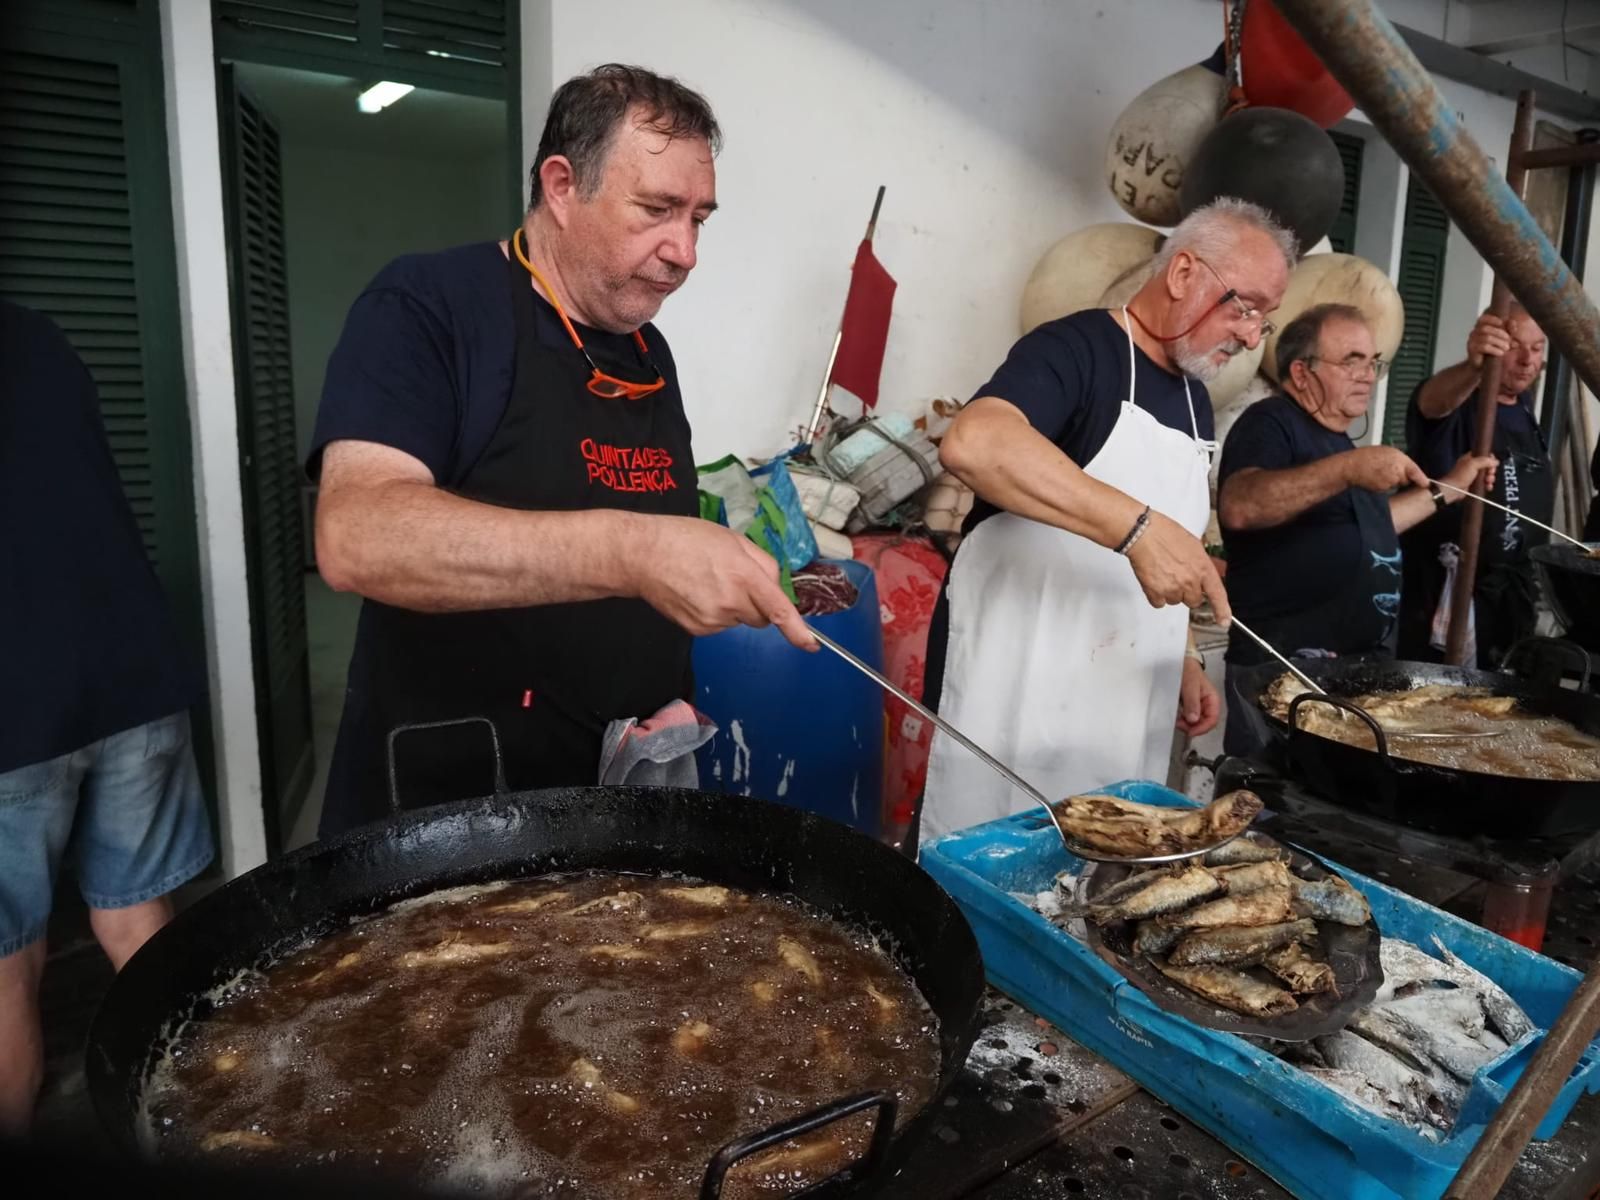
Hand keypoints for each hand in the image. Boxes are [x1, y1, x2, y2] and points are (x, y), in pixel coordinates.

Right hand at [634, 517, 815, 649]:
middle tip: (735, 579)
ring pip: (739, 620)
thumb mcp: (733, 539)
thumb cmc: (687, 539)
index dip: (797, 631)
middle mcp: (730, 602)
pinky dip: (716, 613)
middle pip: (762, 617)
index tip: (811, 645)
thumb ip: (762, 563)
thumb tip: (775, 586)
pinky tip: (697, 594)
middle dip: (757, 603)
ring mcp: (712, 620)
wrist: (642, 555)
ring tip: (709, 582)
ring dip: (734, 606)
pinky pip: (720, 625)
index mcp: (743, 576)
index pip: (778, 610)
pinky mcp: (697, 629)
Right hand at [1124, 510, 1231, 622]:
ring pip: (1175, 601)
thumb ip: (1200, 564)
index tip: (1224, 621)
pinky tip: (1154, 579)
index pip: (1217, 594)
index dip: (1222, 610)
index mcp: (1203, 568)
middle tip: (1177, 576)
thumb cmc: (1165, 533)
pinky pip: (1159, 603)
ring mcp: (1173, 588)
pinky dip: (1155, 595)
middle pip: (1193, 601)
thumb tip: (1201, 576)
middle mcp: (1190, 581)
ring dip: (1169, 592)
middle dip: (1187, 592)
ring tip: (1162, 572)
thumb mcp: (1193, 546)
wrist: (1144, 533)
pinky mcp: (1156, 592)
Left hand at [1176, 657, 1220, 736]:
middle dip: (1192, 727)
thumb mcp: (1190, 685)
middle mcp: (1208, 704)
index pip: (1213, 720)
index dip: (1202, 728)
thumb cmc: (1188, 670)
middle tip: (1180, 724)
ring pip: (1196, 723)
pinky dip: (1183, 720)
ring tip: (1177, 719)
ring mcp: (1199, 706)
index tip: (1190, 731)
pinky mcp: (1191, 707)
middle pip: (1204, 724)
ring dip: (1186, 724)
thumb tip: (1193, 719)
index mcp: (1212, 699)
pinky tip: (1177, 716)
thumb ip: (1192, 702)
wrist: (1180, 663)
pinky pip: (1189, 718)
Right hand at [1342, 445, 1427, 491]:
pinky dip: (1382, 484)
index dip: (1422, 479)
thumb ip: (1400, 460)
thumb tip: (1406, 468)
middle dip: (1400, 476)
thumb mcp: (1387, 451)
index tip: (1426, 484)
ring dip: (1390, 480)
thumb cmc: (1366, 456)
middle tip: (1387, 468)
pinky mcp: (1382, 489)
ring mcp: (1390, 482)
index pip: (1415, 472)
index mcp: (1400, 460)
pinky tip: (1374, 478)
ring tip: (1378, 472)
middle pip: (1405, 479)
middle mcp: (1397, 472)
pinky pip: (1386, 488)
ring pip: (1395, 484)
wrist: (1351, 466)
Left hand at [1441, 452, 1497, 496]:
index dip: (1490, 458)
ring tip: (1488, 481)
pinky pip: (1485, 484)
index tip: (1493, 463)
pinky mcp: (1474, 485)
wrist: (1453, 490)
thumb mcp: (1472, 464)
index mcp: (1469, 459)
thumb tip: (1495, 461)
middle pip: (1487, 466)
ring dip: (1490, 478)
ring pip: (1487, 475)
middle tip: (1490, 473)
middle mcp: (1471, 466)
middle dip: (1491, 470)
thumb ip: (1485, 461)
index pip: (1483, 455)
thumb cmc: (1460, 475)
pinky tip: (1488, 486)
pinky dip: (1488, 485)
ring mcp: (1473, 476)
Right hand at [1466, 313, 1511, 367]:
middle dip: (1500, 333)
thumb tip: (1513, 323)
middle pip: (1486, 328)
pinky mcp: (1472, 351)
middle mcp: (1473, 333)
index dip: (1492, 319)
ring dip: (1499, 342)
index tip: (1502, 323)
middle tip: (1509, 341)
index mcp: (1479, 328)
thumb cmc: (1493, 351)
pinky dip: (1495, 349)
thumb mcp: (1503, 338)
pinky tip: (1500, 353)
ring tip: (1506, 348)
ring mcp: (1471, 342)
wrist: (1483, 367)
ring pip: (1487, 338)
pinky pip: (1484, 347)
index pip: (1483, 319)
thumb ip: (1508, 329)